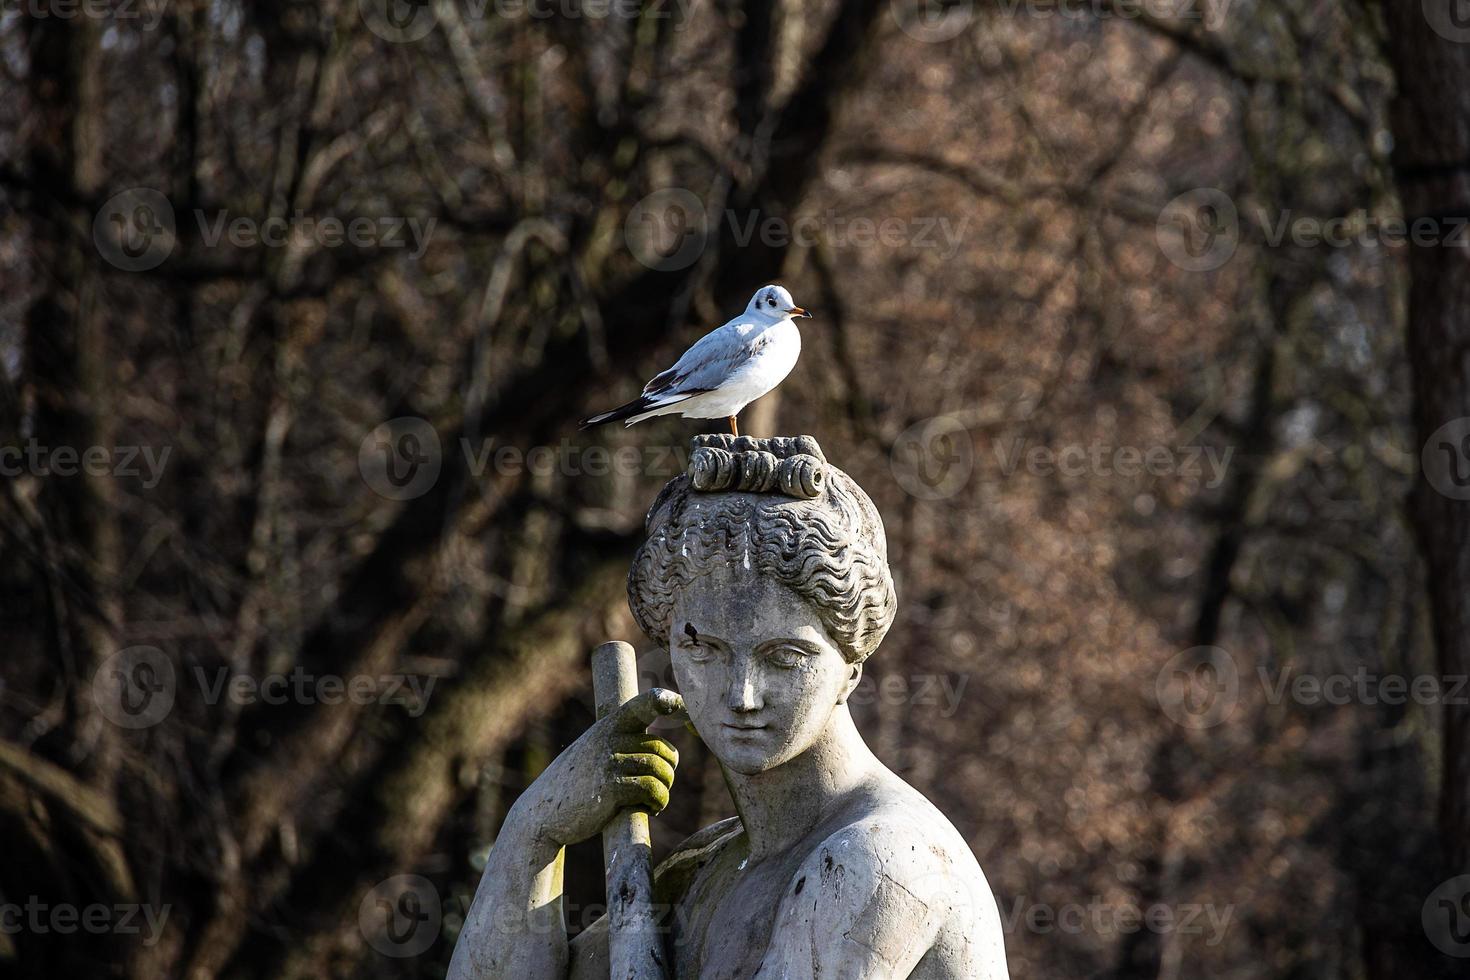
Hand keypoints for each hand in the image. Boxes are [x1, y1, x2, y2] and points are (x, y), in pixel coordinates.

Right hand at [518, 688, 685, 848]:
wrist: (543, 812)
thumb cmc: (578, 782)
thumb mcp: (596, 750)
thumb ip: (624, 743)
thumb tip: (669, 752)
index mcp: (610, 725)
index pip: (644, 705)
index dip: (667, 701)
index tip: (682, 705)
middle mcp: (611, 738)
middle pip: (662, 749)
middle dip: (668, 771)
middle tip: (658, 787)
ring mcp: (610, 761)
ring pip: (660, 770)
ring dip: (664, 789)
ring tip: (653, 800)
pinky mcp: (610, 787)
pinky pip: (652, 789)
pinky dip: (658, 801)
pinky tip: (649, 808)